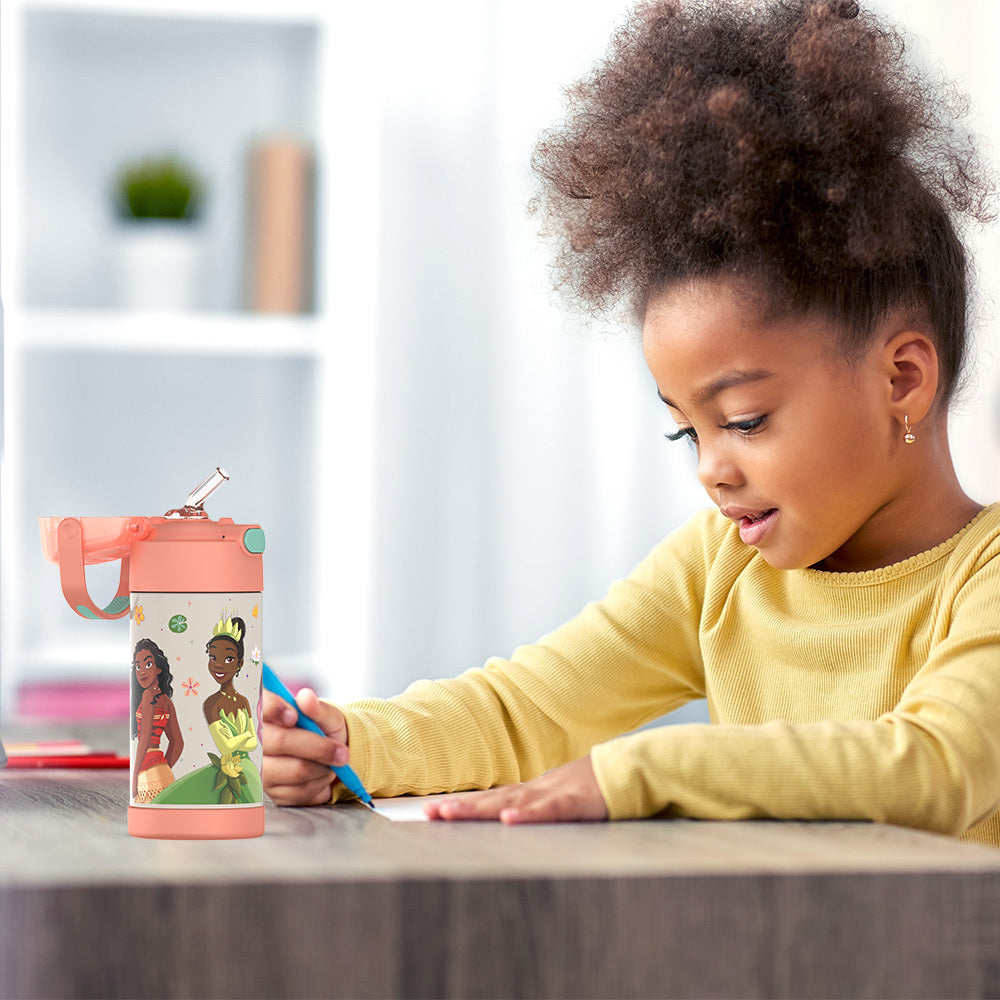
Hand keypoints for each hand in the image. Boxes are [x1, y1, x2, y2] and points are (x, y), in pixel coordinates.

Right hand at [262, 687, 349, 805]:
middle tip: (342, 751)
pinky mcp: (272, 793)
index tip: (293, 716)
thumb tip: (306, 698)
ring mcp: (261, 769)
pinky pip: (300, 792)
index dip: (272, 710)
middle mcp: (257, 742)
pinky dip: (320, 783)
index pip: (258, 705)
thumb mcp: (327, 716)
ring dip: (323, 767)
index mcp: (267, 713)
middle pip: (280, 741)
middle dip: (317, 747)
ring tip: (333, 762)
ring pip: (295, 769)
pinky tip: (322, 775)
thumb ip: (317, 708)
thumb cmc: (324, 730)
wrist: (331, 757)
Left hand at [424, 755, 608, 823]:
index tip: (433, 811)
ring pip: (510, 804)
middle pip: (491, 801)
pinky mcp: (574, 803)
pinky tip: (507, 821)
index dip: (462, 805)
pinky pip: (548, 811)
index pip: (490, 799)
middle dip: (459, 808)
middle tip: (428, 814)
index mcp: (531, 792)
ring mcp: (553, 794)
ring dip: (479, 810)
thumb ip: (535, 806)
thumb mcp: (557, 797)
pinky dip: (527, 816)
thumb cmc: (592, 787)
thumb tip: (509, 816)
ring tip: (450, 814)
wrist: (624, 769)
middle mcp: (535, 791)